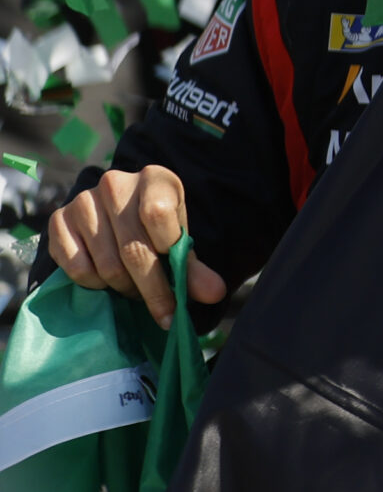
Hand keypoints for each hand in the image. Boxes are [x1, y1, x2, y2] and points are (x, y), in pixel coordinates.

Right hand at [47, 164, 226, 326]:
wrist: (115, 211)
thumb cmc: (155, 226)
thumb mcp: (177, 239)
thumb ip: (192, 267)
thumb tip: (214, 294)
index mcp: (154, 179)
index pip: (158, 216)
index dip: (168, 255)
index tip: (180, 289)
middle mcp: (115, 184)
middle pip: (133, 249)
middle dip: (152, 289)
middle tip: (164, 312)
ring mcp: (83, 201)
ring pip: (106, 264)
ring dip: (124, 288)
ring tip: (135, 291)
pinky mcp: (58, 220)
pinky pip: (77, 268)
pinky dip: (95, 285)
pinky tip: (107, 281)